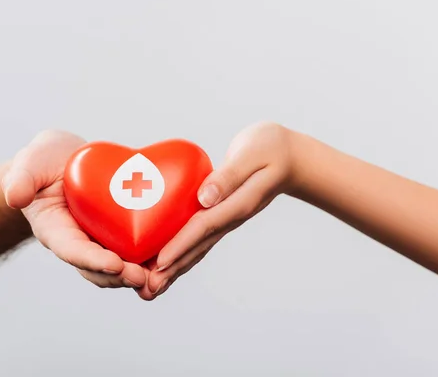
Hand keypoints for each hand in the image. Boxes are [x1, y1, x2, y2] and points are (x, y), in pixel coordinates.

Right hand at [2, 130, 146, 289]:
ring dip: (140, 275)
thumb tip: (15, 196)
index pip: (73, 250)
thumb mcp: (29, 164)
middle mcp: (79, 242)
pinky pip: (135, 249)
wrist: (62, 161)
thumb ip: (20, 178)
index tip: (115, 265)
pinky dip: (151, 258)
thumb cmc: (42, 163)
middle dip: (121, 276)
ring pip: (120, 266)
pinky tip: (172, 257)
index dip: (93, 260)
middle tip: (144, 278)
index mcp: (56, 230)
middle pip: (99, 268)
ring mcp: (99, 240)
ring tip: (161, 277)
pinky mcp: (119, 232)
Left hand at [138, 122, 296, 298]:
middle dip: (173, 269)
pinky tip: (165, 262)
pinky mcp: (222, 215)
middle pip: (198, 247)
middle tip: (148, 288)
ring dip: (175, 268)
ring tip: (152, 286)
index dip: (181, 244)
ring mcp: (227, 220)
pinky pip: (199, 238)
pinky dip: (182, 253)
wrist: (290, 158)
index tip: (160, 262)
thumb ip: (229, 176)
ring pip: (198, 248)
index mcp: (238, 203)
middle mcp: (231, 217)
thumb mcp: (251, 155)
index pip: (204, 227)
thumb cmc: (270, 148)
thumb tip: (205, 197)